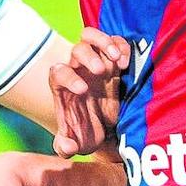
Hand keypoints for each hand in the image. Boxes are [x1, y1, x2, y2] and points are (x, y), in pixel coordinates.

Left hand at [49, 27, 129, 157]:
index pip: (58, 72)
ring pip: (91, 38)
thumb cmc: (86, 131)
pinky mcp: (112, 59)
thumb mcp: (78, 143)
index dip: (68, 77)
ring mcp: (95, 60)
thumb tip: (66, 148)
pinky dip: (121, 45)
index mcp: (63, 86)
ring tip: (117, 59)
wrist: (105, 126)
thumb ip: (66, 147)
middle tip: (100, 72)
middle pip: (76, 50)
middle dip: (88, 58)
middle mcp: (77, 69)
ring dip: (104, 43)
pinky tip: (127, 62)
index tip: (82, 90)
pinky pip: (113, 41)